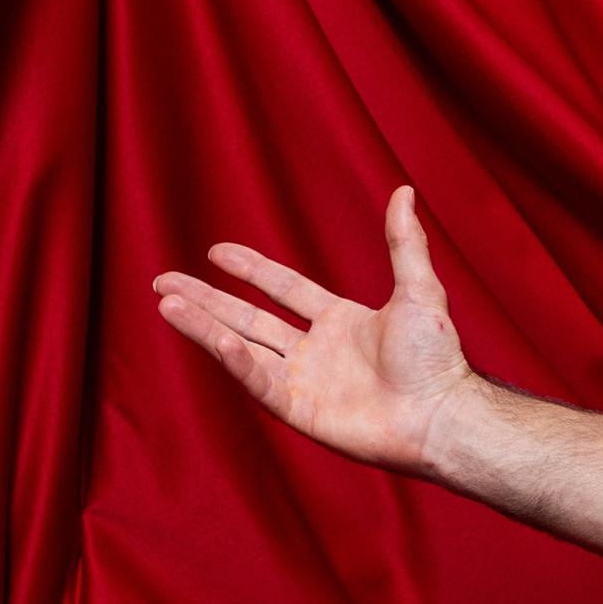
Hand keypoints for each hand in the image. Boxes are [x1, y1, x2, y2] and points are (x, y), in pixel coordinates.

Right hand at [151, 184, 476, 476]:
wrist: (440, 413)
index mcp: (341, 322)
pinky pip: (258, 380)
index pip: (283, 289)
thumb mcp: (419, 290)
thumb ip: (404, 242)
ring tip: (165, 301)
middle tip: (163, 280)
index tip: (216, 251)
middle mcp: (316, 350)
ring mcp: (303, 381)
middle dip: (207, 299)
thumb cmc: (437, 358)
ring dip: (203, 325)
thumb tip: (404, 190)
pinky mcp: (298, 410)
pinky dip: (234, 358)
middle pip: (249, 317)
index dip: (251, 269)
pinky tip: (210, 334)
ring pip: (241, 346)